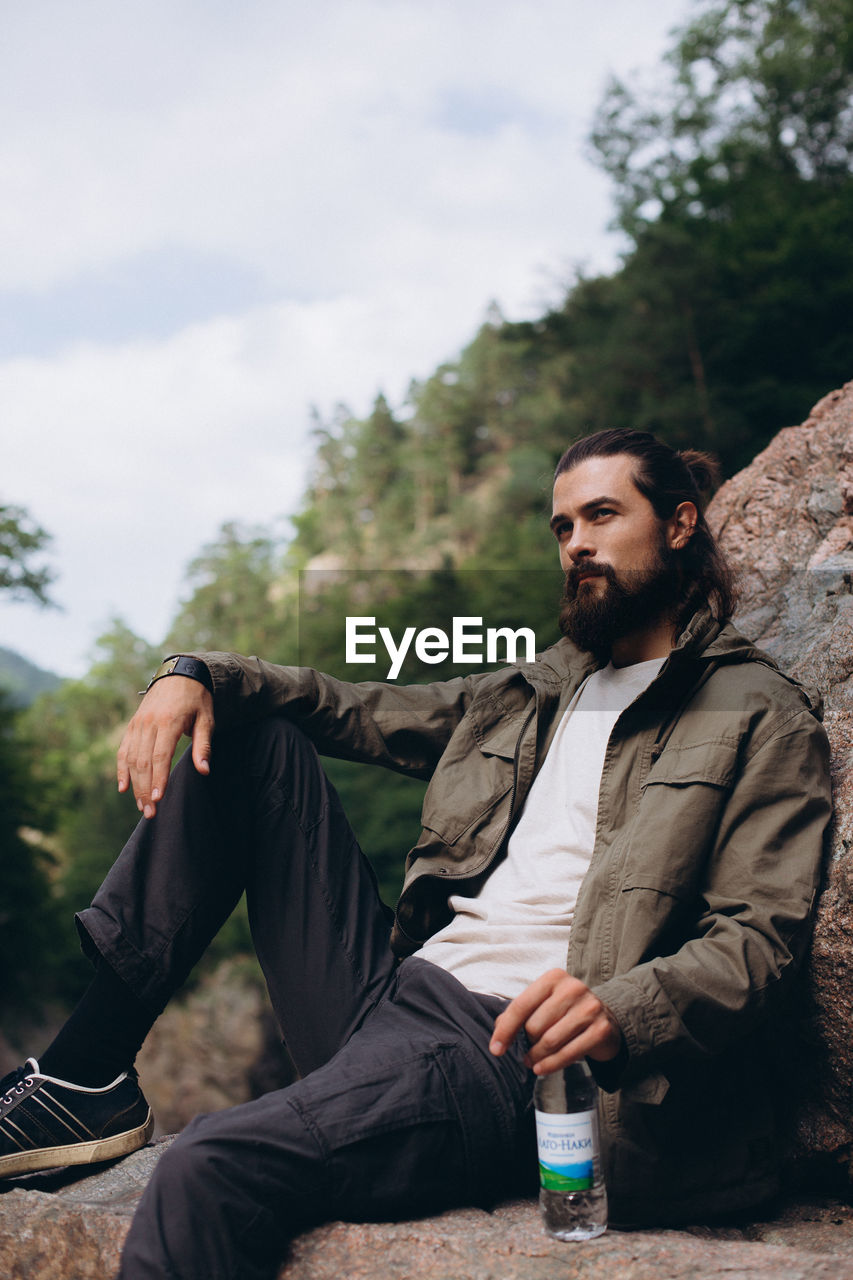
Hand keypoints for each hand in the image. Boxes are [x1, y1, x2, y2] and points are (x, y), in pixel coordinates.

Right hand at [117, 676, 214, 818]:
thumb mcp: (207, 719)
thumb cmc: (197, 699)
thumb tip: (204, 771)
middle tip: (151, 812)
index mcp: (168, 722)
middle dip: (145, 789)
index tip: (158, 799)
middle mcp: (149, 723)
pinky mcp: (132, 725)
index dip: (158, 779)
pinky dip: (122, 769)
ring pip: (131, 759)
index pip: (160, 756)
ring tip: (141, 806)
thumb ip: (203, 746)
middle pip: (143, 762)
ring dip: (135, 784)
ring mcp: (138, 724)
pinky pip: (123, 750)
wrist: (180, 673)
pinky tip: (124, 788)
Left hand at [489, 969, 622, 1075]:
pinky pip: (568, 1053)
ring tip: (532, 1062)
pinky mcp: (600, 1029)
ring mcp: (589, 1008)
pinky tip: (542, 1069)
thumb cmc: (566, 1013)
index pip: (521, 1005)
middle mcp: (573, 988)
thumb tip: (498, 1036)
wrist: (607, 1020)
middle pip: (535, 1026)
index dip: (506, 1030)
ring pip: (550, 1041)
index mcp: (554, 978)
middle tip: (527, 1051)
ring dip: (536, 1057)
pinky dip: (551, 1065)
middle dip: (527, 1043)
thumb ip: (519, 1015)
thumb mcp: (543, 1005)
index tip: (495, 1050)